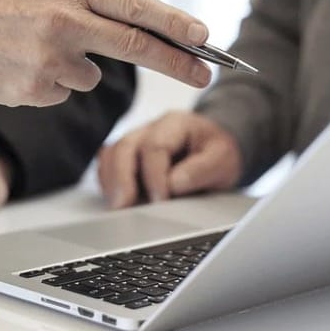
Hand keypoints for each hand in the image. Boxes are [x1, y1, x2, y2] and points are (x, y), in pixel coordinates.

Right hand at [0, 0, 212, 106]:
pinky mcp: (32, 89)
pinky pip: (62, 92)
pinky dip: (49, 83)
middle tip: (206, 74)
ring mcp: (48, 58)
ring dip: (75, 67)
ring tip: (33, 47)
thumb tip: (140, 26)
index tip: (205, 38)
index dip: (176, 25)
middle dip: (177, 63)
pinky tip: (18, 63)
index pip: (136, 7)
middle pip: (136, 47)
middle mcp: (64, 20)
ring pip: (91, 76)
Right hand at [97, 111, 241, 208]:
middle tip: (124, 206)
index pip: (155, 146)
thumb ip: (201, 169)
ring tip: (118, 206)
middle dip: (122, 178)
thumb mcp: (223, 159)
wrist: (215, 150)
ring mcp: (135, 142)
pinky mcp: (127, 157)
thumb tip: (174, 184)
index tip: (161, 200)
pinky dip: (108, 182)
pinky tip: (116, 200)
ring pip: (110, 155)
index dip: (155, 175)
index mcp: (175, 124)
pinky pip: (107, 165)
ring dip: (111, 181)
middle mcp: (150, 129)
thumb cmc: (217, 153)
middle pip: (125, 147)